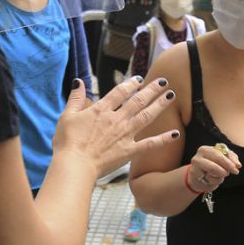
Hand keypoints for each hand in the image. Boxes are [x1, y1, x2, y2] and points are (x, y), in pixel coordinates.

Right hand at [53, 77, 179, 177]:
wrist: (75, 165)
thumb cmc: (68, 143)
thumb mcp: (67, 116)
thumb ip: (76, 99)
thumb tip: (78, 82)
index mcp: (101, 110)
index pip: (120, 92)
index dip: (131, 84)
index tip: (139, 79)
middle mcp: (116, 119)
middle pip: (137, 101)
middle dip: (151, 90)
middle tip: (163, 81)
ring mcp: (125, 135)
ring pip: (146, 116)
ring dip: (160, 105)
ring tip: (171, 96)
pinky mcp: (129, 151)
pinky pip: (150, 144)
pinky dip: (163, 139)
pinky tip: (176, 133)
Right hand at [189, 143, 241, 192]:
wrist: (197, 180)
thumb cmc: (212, 168)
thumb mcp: (223, 161)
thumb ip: (231, 159)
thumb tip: (238, 165)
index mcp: (207, 148)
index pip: (222, 151)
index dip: (231, 159)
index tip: (238, 167)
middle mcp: (200, 153)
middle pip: (218, 158)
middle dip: (228, 165)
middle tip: (234, 172)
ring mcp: (196, 163)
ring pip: (214, 168)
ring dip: (221, 174)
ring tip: (220, 176)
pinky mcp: (195, 173)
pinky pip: (209, 178)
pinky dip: (214, 181)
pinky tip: (210, 180)